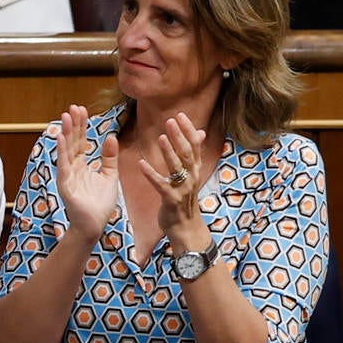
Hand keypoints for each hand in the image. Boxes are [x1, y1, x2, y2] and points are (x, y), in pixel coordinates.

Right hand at [55, 105, 118, 237]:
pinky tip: (61, 138)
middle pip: (73, 141)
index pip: (81, 141)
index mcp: (82, 165)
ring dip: (66, 132)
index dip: (82, 126)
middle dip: (74, 124)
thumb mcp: (109, 175)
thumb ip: (109, 157)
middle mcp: (72, 167)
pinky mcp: (65, 183)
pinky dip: (61, 150)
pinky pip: (63, 164)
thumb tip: (110, 137)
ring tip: (67, 116)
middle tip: (74, 107)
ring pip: (66, 149)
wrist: (94, 224)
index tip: (83, 110)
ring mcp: (67, 174)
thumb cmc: (100, 203)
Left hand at [138, 111, 210, 254]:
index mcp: (195, 170)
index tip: (180, 114)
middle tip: (170, 120)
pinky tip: (141, 164)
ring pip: (177, 167)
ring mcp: (183, 189)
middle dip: (179, 136)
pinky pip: (161, 185)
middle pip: (187, 153)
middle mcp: (192, 177)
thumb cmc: (185, 199)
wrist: (186, 228)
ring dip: (169, 152)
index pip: (195, 146)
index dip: (188, 130)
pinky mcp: (171, 200)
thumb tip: (201, 132)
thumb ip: (193, 154)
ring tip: (161, 137)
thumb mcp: (191, 175)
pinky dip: (151, 174)